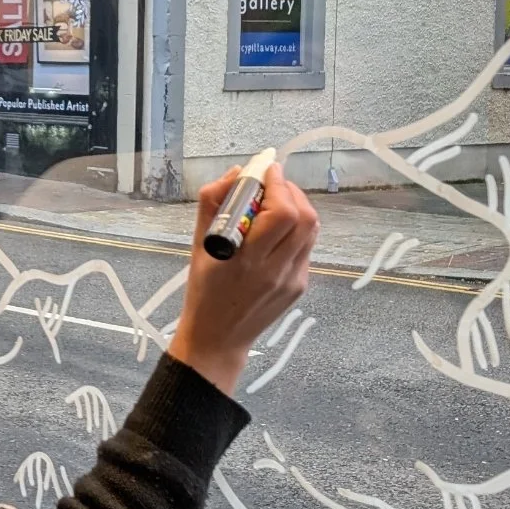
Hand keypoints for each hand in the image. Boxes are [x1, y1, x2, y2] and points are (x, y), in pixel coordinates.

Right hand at [166, 162, 318, 397]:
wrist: (218, 338)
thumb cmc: (203, 291)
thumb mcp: (198, 246)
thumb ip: (213, 204)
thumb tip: (236, 173)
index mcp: (246, 260)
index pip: (280, 214)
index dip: (278, 185)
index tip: (266, 170)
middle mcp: (275, 271)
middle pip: (304, 218)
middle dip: (290, 191)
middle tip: (272, 184)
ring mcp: (292, 280)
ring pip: (311, 230)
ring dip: (298, 207)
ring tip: (277, 202)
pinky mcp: (300, 285)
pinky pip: (307, 246)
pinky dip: (296, 229)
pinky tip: (277, 231)